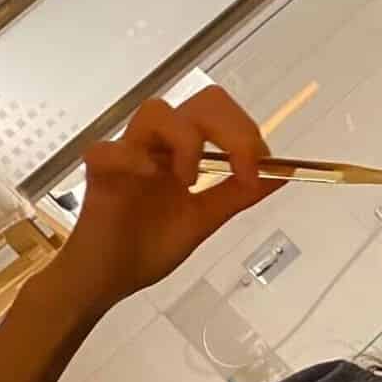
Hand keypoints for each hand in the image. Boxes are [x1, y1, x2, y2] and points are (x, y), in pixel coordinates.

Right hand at [49, 87, 288, 310]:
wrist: (107, 280)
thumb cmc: (148, 246)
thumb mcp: (204, 219)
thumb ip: (237, 195)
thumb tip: (280, 174)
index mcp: (183, 150)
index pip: (220, 113)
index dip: (246, 133)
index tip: (257, 170)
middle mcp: (158, 144)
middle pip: (201, 102)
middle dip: (231, 129)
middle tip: (238, 167)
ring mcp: (127, 153)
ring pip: (157, 111)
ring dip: (186, 140)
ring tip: (188, 181)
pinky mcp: (100, 173)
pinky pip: (111, 148)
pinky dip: (135, 158)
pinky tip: (150, 179)